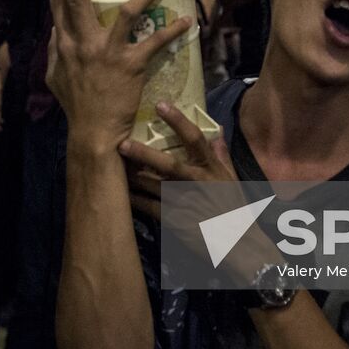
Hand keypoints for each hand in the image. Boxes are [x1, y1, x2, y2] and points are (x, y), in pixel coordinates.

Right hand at [48, 0, 189, 149]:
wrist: (93, 132)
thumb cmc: (76, 107)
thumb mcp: (55, 79)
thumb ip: (54, 54)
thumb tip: (55, 33)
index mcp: (65, 46)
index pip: (57, 6)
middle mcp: (83, 44)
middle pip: (78, 0)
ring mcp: (107, 52)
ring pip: (127, 13)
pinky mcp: (131, 65)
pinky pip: (154, 42)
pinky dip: (171, 30)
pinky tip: (185, 21)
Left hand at [119, 102, 235, 221]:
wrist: (238, 244)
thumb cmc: (235, 209)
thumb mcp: (233, 179)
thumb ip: (222, 155)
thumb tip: (217, 131)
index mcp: (210, 168)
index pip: (195, 139)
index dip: (178, 120)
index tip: (161, 104)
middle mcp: (196, 182)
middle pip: (168, 164)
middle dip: (143, 153)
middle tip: (121, 143)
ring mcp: (184, 202)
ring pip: (153, 185)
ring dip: (132, 175)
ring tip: (110, 164)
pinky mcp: (174, 221)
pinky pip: (149, 207)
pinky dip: (134, 199)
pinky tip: (119, 192)